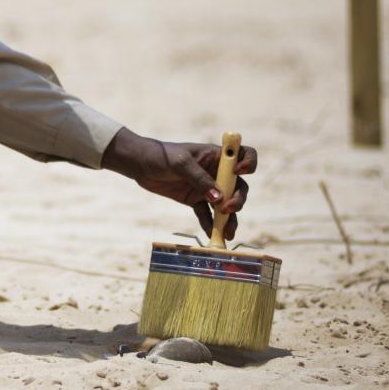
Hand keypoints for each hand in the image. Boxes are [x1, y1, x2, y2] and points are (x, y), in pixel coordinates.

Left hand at [100, 128, 256, 239]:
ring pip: (226, 204)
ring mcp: (207, 187)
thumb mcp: (180, 163)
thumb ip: (199, 179)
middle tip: (226, 208)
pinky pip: (207, 215)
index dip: (248, 163)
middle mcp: (217, 172)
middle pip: (239, 186)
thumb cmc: (160, 155)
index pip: (244, 154)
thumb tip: (219, 199)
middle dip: (238, 199)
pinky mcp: (195, 200)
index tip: (239, 172)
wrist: (139, 165)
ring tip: (228, 232)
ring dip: (229, 218)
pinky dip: (211, 225)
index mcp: (217, 156)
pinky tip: (212, 234)